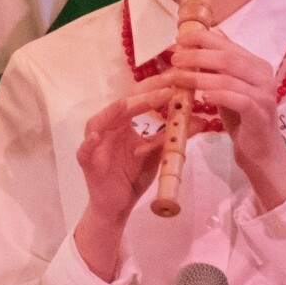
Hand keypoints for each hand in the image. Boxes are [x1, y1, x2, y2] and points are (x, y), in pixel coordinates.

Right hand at [71, 82, 171, 279]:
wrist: (118, 206)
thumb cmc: (133, 177)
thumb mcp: (159, 153)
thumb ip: (173, 136)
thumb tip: (201, 121)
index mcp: (123, 124)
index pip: (138, 99)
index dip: (156, 87)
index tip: (177, 78)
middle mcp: (107, 129)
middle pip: (120, 106)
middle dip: (141, 95)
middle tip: (165, 87)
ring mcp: (95, 145)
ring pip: (98, 123)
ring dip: (111, 113)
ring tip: (125, 104)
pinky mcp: (87, 163)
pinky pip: (84, 151)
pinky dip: (88, 143)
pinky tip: (95, 137)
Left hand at [165, 27, 285, 210]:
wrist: (260, 148)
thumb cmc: (239, 116)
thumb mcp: (226, 88)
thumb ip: (215, 69)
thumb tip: (192, 45)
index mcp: (255, 64)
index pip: (228, 44)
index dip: (202, 38)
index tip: (178, 40)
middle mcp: (263, 75)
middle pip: (227, 58)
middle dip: (196, 56)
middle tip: (174, 59)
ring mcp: (264, 94)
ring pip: (229, 78)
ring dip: (198, 77)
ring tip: (177, 77)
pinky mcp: (260, 113)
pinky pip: (238, 100)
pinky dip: (218, 96)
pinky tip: (201, 97)